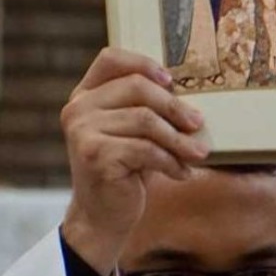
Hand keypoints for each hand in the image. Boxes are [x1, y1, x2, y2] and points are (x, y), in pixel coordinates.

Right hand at [59, 48, 208, 275]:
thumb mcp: (133, 131)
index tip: (171, 81)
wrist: (102, 217)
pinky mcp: (94, 155)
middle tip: (198, 124)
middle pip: (137, 87)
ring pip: (145, 120)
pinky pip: (145, 149)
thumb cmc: (125, 169)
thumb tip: (191, 93)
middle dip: (174, 106)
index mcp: (85, 95)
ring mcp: (82, 131)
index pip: (110, 59)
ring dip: (178, 139)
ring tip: (198, 153)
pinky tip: (182, 173)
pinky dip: (171, 162)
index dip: (143, 63)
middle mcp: (77, 108)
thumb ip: (146, 106)